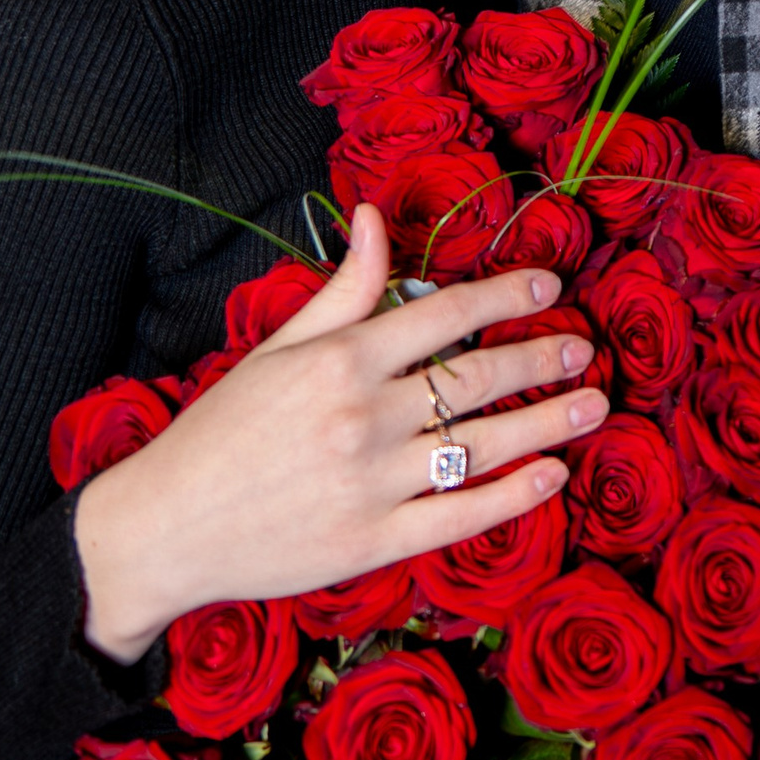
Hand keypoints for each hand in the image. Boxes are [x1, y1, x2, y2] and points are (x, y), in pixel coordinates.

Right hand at [73, 203, 606, 661]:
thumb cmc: (221, 430)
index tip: (549, 284)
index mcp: (341, 359)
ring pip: (481, 445)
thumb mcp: (276, 348)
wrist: (165, 527)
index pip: (445, 313)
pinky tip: (552, 476)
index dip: (506, 295)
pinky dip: (513, 496)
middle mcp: (364, 416)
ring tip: (593, 406)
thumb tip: (374, 217)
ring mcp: (372, 483)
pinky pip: (460, 516)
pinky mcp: (372, 542)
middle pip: (475, 378)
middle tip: (584, 349)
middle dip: (540, 358)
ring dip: (547, 423)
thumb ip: (340, 290)